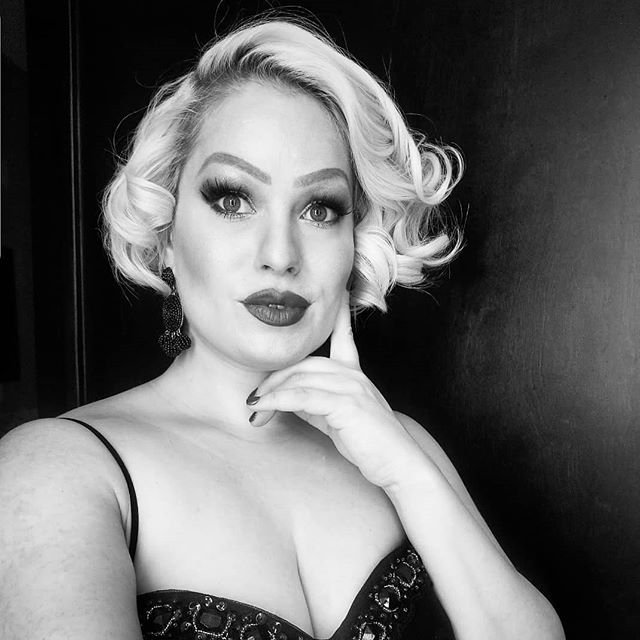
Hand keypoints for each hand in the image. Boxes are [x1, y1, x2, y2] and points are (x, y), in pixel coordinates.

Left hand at [247, 290, 428, 488]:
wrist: (395, 463)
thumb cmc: (368, 443)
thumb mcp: (335, 417)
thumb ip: (314, 403)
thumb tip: (287, 399)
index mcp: (353, 373)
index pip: (343, 336)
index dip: (337, 315)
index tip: (339, 291)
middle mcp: (352, 374)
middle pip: (303, 364)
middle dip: (274, 380)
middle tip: (254, 400)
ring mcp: (351, 386)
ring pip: (299, 379)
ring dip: (270, 394)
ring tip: (253, 408)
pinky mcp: (345, 403)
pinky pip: (301, 397)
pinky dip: (277, 401)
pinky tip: (262, 407)